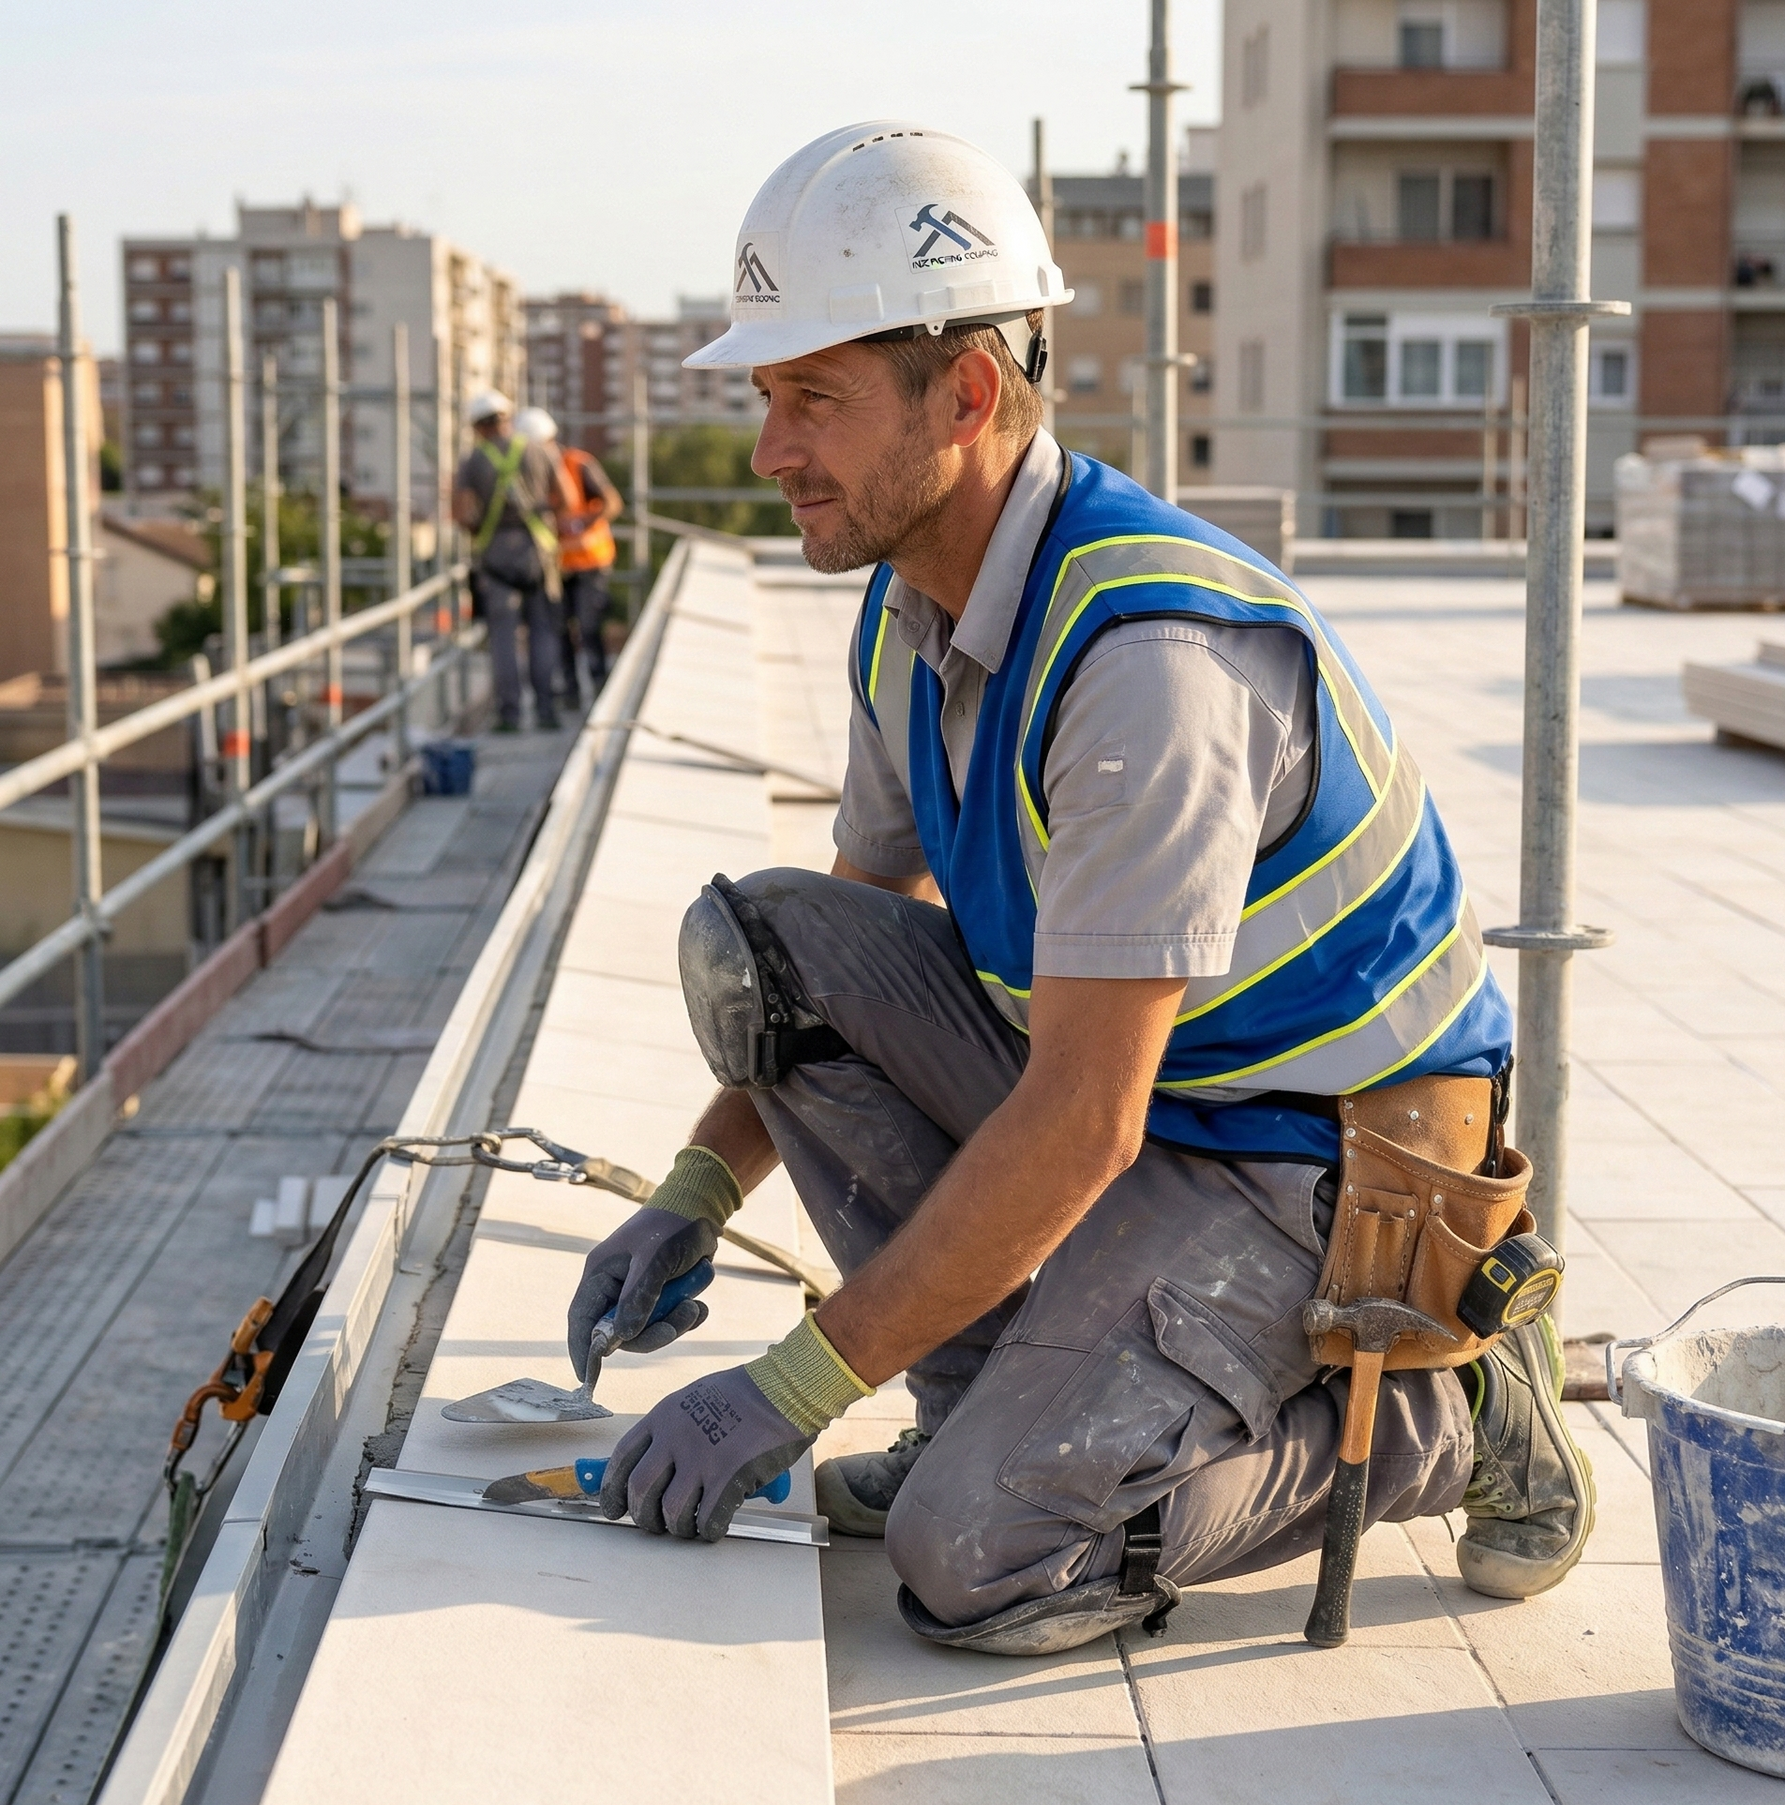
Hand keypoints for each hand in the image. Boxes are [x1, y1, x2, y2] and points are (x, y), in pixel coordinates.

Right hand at [567, 1206, 717, 1382]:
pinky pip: (667, 1320)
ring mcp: (637, 1291)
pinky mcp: (660, 1294)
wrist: (703, 1208)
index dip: (582, 1349)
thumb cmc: (672, 1226)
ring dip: (673, 1323)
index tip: (587, 1378)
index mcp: (600, 1274)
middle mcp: (615, 1286)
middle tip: (677, 1323)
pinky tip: (699, 1304)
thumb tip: (621, 1337)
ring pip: (647, 1329)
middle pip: (620, 1332)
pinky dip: (684, 1317)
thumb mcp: (655, 1260)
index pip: (581, 1319)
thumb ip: (638, 1298)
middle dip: (650, 1333)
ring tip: (694, 1306)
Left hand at [599, 1367, 814, 1539]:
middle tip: (654, 1524)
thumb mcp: (695, 1397)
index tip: (614, 1508)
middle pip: (640, 1490)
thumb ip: (673, 1428)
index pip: (622, 1458)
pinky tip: (714, 1526)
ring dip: (677, 1528)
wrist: (785, 1388)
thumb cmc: (745, 1393)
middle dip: (643, 1516)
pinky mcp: (729, 1478)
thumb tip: (658, 1466)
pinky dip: (707, 1531)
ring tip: (688, 1527)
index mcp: (664, 1416)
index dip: (612, 1489)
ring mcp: (701, 1458)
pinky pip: (707, 1520)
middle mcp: (675, 1437)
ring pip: (671, 1512)